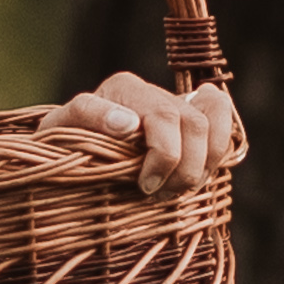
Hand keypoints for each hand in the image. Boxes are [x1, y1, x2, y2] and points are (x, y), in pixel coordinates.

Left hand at [62, 71, 245, 201]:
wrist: (72, 151)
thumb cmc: (64, 144)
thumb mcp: (60, 129)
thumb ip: (89, 115)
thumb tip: (129, 124)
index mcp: (125, 88)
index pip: (164, 116)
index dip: (164, 155)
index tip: (145, 185)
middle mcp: (155, 92)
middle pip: (194, 124)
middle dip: (184, 167)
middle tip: (158, 194)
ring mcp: (177, 104)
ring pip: (214, 122)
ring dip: (204, 165)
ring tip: (177, 189)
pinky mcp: (192, 122)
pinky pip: (223, 121)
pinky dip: (219, 148)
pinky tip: (200, 170)